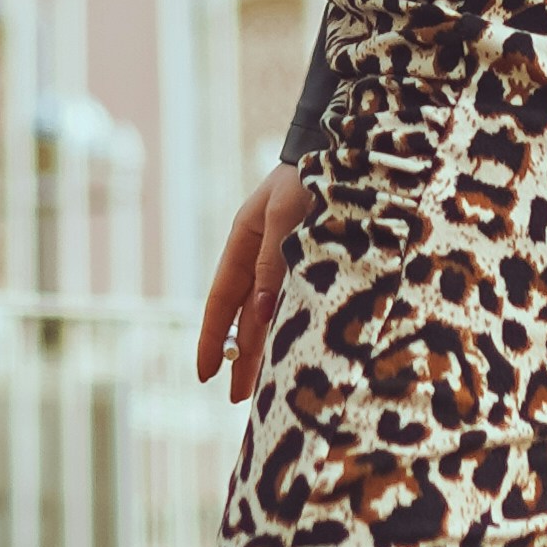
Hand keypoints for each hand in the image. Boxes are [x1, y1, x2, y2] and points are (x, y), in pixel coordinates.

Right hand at [197, 164, 307, 400]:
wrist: (342, 147)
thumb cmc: (308, 175)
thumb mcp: (285, 214)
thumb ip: (272, 263)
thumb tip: (258, 315)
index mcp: (244, 242)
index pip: (221, 300)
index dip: (213, 338)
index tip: (204, 373)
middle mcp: (261, 256)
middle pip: (246, 316)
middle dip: (241, 357)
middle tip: (238, 398)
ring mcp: (285, 261)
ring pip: (270, 316)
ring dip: (266, 350)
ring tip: (265, 389)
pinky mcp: (313, 264)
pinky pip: (296, 304)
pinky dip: (290, 330)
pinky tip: (293, 353)